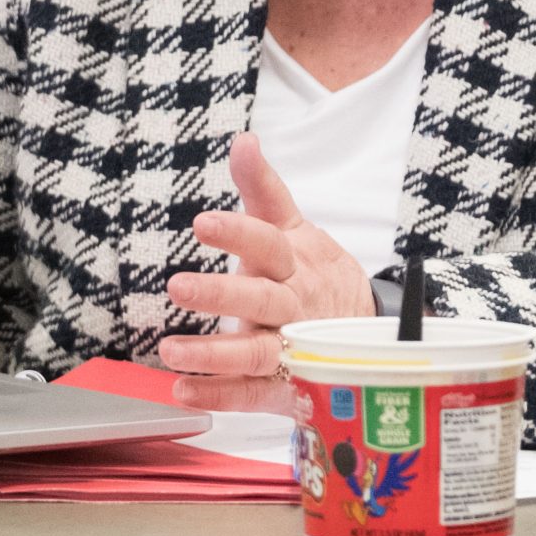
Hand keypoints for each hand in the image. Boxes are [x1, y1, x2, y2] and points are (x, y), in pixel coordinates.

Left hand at [160, 132, 373, 410]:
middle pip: (261, 299)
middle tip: (177, 286)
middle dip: (221, 295)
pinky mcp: (285, 387)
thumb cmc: (314, 273)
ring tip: (170, 350)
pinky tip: (183, 391)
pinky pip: (252, 394)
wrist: (365, 333)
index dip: (238, 233)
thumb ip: (263, 189)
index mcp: (295, 262)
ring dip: (214, 355)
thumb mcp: (293, 227)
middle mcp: (294, 307)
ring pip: (257, 353)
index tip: (202, 223)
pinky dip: (220, 396)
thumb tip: (244, 140)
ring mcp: (292, 350)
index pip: (268, 243)